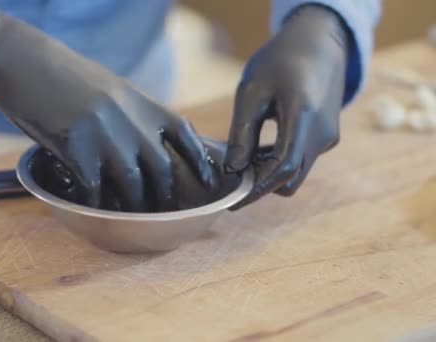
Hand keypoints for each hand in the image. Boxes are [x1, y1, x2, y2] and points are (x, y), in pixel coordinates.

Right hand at [0, 3, 216, 211]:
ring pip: (133, 184)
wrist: (21, 59)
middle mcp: (130, 120)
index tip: (210, 177)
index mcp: (140, 102)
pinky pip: (94, 188)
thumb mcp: (107, 86)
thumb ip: (128, 112)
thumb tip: (139, 139)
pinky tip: (91, 206)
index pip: (184, 132)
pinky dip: (95, 202)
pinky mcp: (77, 147)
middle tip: (161, 207)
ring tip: (130, 214)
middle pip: (161, 168)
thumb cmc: (60, 73)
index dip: (200, 159)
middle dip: (164, 193)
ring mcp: (106, 135)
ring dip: (133, 204)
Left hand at [224, 5, 349, 207]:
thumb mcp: (252, 91)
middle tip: (231, 179)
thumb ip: (243, 132)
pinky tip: (260, 149)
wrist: (320, 42)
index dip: (256, 190)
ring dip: (270, 173)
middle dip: (261, 186)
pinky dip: (281, 162)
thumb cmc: (280, 61)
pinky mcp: (328, 137)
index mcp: (303, 118)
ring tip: (242, 159)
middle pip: (291, 179)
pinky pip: (303, 160)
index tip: (232, 203)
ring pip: (297, 172)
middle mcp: (322, 134)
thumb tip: (233, 170)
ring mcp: (328, 138)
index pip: (281, 169)